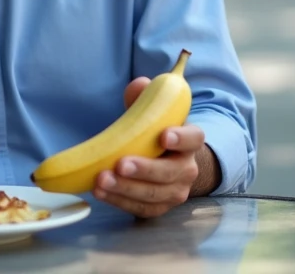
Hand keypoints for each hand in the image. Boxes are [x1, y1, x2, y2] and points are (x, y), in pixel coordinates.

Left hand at [92, 78, 208, 218]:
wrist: (166, 160)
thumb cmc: (156, 131)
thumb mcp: (154, 111)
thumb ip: (146, 96)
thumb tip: (139, 85)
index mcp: (190, 140)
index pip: (193, 138)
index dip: (181, 137)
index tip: (163, 135)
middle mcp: (187, 168)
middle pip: (170, 172)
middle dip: (144, 169)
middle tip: (120, 163)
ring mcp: (175, 191)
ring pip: (154, 195)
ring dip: (126, 189)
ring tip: (101, 179)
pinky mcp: (159, 207)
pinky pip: (141, 209)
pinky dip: (120, 202)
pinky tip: (100, 192)